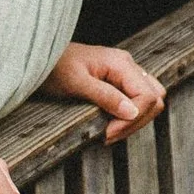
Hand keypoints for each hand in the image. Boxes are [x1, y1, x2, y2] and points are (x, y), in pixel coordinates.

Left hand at [45, 42, 167, 143]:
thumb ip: (105, 96)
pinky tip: (109, 125)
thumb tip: (131, 112)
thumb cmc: (54, 67)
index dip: (133, 119)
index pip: (147, 96)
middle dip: (137, 121)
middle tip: (109, 135)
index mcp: (121, 63)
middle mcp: (127, 65)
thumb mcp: (76, 83)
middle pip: (154, 98)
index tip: (108, 134)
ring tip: (109, 133)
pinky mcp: (118, 82)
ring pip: (149, 100)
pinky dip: (128, 116)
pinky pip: (136, 100)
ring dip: (134, 120)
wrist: (39, 58)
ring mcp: (124, 73)